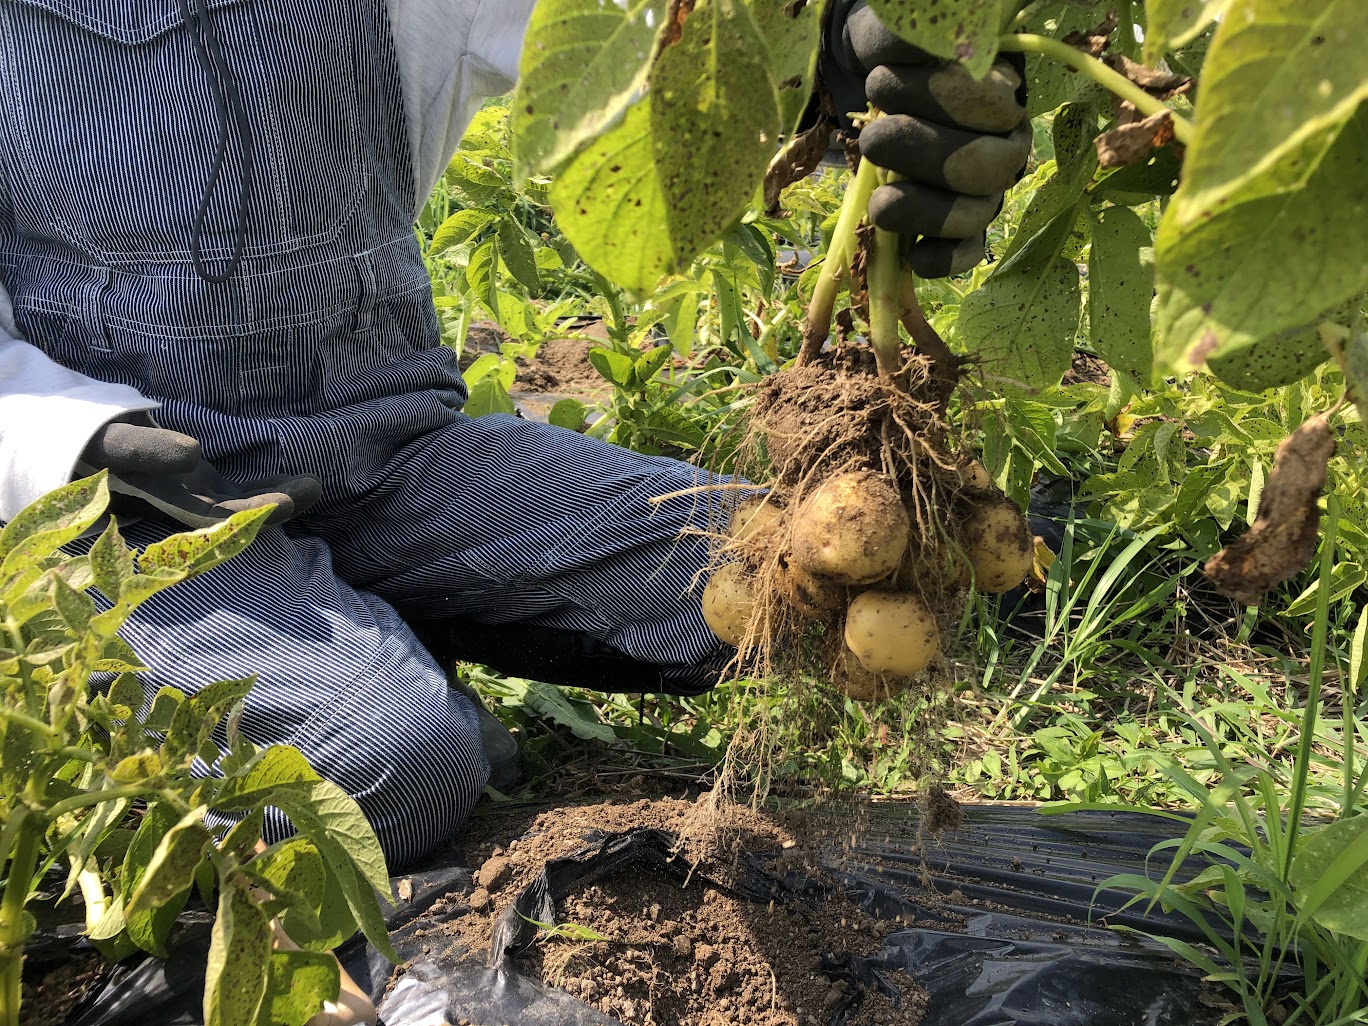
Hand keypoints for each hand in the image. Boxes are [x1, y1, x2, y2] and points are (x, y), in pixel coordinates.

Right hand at [77, 415, 321, 529]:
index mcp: (157, 501)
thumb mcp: (106, 441)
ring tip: (314, 486)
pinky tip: (297, 483)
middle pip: (232, 515)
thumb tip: (196, 453)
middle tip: (313, 489)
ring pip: (238, 504)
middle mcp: (176, 505)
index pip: (209, 517)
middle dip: (273, 506)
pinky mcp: (195, 484)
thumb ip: (144, 449)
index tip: (284, 504)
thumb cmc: (82, 440)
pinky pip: (235, 492)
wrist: (64, 441)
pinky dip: (265, 486)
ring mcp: (188, 496)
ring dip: (277, 497)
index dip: (248, 514)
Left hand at [823, 0, 1031, 276]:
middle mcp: (1006, 140)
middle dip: (925, 157)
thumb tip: (912, 54)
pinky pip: (968, 252)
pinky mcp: (959, 223)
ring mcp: (986, 185)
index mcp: (1003, 88)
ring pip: (977, 214)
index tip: (880, 83)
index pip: (993, 107)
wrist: (876, 71)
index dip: (940, 102)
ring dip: (924, 213)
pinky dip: (944, 261)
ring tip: (879, 204)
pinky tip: (914, 258)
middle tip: (872, 141)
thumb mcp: (899, 30)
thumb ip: (913, 38)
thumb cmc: (893, 50)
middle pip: (989, 168)